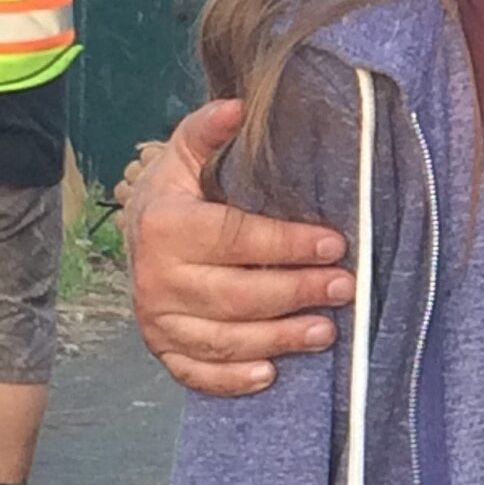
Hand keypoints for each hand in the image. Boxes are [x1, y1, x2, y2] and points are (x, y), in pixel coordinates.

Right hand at [123, 98, 353, 395]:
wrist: (137, 234)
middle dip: (297, 292)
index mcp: (166, 226)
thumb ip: (208, 130)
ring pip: (224, 338)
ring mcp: (158, 318)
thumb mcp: (187, 154)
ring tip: (327, 331)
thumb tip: (236, 106)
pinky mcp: (163, 348)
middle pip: (237, 294)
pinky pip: (195, 373)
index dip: (288, 244)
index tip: (336, 244)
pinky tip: (271, 373)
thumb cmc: (178, 194)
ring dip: (279, 338)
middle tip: (345, 288)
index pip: (236, 238)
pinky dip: (232, 379)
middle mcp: (157, 277)